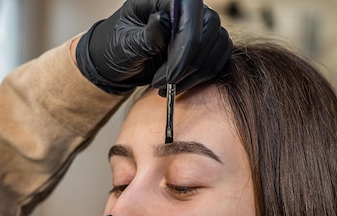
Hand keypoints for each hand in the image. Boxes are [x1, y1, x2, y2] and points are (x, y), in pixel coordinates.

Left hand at [76, 0, 231, 93]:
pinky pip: (219, 57)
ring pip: (218, 44)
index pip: (191, 9)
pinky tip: (179, 85)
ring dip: (196, 73)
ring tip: (167, 86)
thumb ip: (146, 35)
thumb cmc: (116, 48)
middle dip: (190, 62)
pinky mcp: (206, 44)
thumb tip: (164, 20)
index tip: (171, 74)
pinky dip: (203, 76)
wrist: (117, 62)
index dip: (186, 43)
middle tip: (166, 83)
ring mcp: (199, 24)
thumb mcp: (126, 44)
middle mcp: (187, 8)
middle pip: (210, 27)